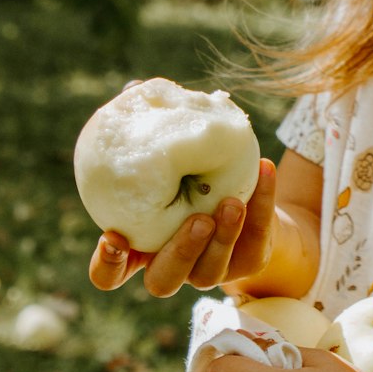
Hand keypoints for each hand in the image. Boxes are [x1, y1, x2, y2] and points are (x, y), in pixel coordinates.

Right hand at [88, 157, 277, 297]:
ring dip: (223, 237)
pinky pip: (255, 240)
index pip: (110, 275)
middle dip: (180, 252)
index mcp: (142, 248)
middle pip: (163, 281)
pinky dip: (261, 206)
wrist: (251, 203)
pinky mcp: (248, 261)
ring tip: (232, 203)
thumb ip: (152, 138)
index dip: (108, 264)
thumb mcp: (172, 160)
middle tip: (197, 221)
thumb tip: (138, 89)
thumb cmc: (195, 177)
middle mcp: (173, 266)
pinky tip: (264, 172)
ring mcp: (211, 269)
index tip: (114, 237)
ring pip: (210, 272)